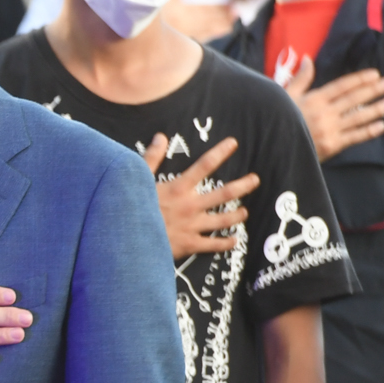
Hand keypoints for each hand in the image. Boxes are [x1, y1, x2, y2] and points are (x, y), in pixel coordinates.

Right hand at [143, 135, 259, 260]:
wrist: (128, 239)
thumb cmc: (131, 209)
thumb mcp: (138, 180)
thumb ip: (151, 158)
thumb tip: (160, 137)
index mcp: (179, 188)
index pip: (204, 165)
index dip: (220, 152)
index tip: (233, 143)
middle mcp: (191, 206)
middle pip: (224, 194)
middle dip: (242, 185)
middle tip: (255, 180)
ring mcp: (192, 226)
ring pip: (222, 220)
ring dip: (236, 215)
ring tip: (244, 212)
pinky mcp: (189, 244)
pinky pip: (212, 244)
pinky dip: (225, 243)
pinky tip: (234, 240)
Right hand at [283, 61, 383, 161]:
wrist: (275, 147)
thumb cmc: (278, 120)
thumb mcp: (286, 96)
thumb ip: (300, 78)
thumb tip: (307, 59)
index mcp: (314, 99)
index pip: (342, 86)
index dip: (360, 79)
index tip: (375, 74)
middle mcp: (324, 112)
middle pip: (354, 99)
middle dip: (373, 90)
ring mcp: (329, 129)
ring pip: (358, 117)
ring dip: (376, 110)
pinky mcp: (331, 145)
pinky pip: (354, 137)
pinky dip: (368, 132)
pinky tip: (381, 126)